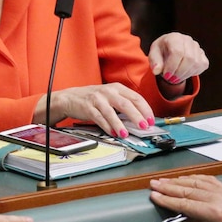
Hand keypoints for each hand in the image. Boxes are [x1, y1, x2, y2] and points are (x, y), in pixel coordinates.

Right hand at [37, 83, 154, 138]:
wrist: (70, 97)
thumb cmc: (94, 98)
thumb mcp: (111, 96)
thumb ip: (125, 104)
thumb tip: (141, 120)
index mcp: (117, 88)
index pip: (136, 98)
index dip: (145, 110)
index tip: (151, 121)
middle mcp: (108, 92)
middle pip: (126, 104)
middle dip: (137, 116)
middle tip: (144, 126)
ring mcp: (98, 99)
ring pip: (111, 112)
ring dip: (120, 124)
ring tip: (126, 133)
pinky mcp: (88, 107)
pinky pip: (99, 118)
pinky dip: (107, 126)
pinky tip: (113, 132)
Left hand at [149, 32, 208, 97]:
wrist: (169, 50)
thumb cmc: (161, 52)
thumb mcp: (153, 55)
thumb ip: (154, 62)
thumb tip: (156, 71)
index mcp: (174, 37)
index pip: (177, 52)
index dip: (172, 66)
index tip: (166, 76)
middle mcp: (187, 40)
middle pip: (189, 58)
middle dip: (179, 72)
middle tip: (171, 79)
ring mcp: (196, 47)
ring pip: (196, 63)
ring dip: (185, 74)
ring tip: (175, 78)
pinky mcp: (202, 55)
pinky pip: (202, 66)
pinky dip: (193, 73)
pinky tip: (183, 73)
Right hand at [149, 175, 221, 221]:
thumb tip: (179, 219)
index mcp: (213, 212)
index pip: (183, 204)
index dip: (167, 200)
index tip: (154, 196)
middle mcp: (215, 198)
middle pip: (185, 190)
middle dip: (167, 186)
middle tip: (153, 184)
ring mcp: (220, 191)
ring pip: (193, 181)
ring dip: (176, 180)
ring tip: (163, 179)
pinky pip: (205, 178)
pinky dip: (192, 176)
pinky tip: (183, 177)